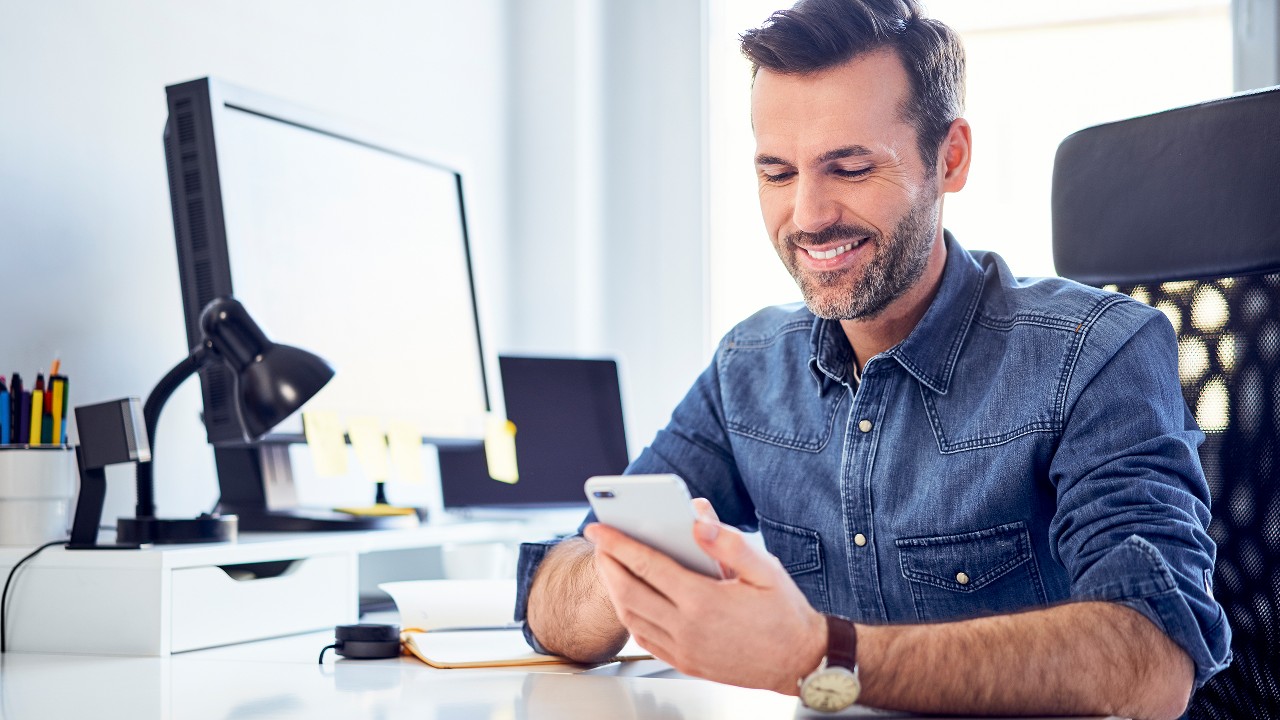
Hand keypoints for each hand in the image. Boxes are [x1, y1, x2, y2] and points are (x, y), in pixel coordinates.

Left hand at [583, 501, 825, 694]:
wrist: (799, 661)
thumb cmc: (784, 613)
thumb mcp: (765, 568)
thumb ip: (729, 542)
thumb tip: (697, 520)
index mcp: (704, 601)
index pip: (647, 565)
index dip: (618, 543)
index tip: (600, 527)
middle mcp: (688, 628)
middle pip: (628, 592)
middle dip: (607, 564)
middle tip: (599, 543)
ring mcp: (684, 650)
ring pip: (631, 618)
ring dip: (613, 590)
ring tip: (610, 567)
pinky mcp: (685, 663)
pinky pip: (644, 639)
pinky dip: (630, 616)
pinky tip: (631, 600)